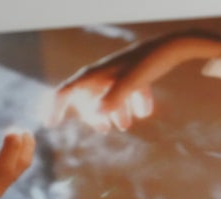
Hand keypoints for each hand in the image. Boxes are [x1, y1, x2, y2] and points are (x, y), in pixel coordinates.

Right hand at [49, 32, 220, 131]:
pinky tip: (145, 111)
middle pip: (89, 97)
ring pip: (110, 96)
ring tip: (125, 126)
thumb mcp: (129, 84)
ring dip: (116, 112)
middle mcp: (103, 73)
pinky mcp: (135, 74)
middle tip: (104, 129)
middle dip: (95, 114)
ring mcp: (119, 73)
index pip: (66, 91)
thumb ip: (113, 100)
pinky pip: (130, 92)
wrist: (171, 47)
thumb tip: (95, 114)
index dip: (55, 107)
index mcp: (95, 74)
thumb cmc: (147, 64)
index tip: (49, 123)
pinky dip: (135, 102)